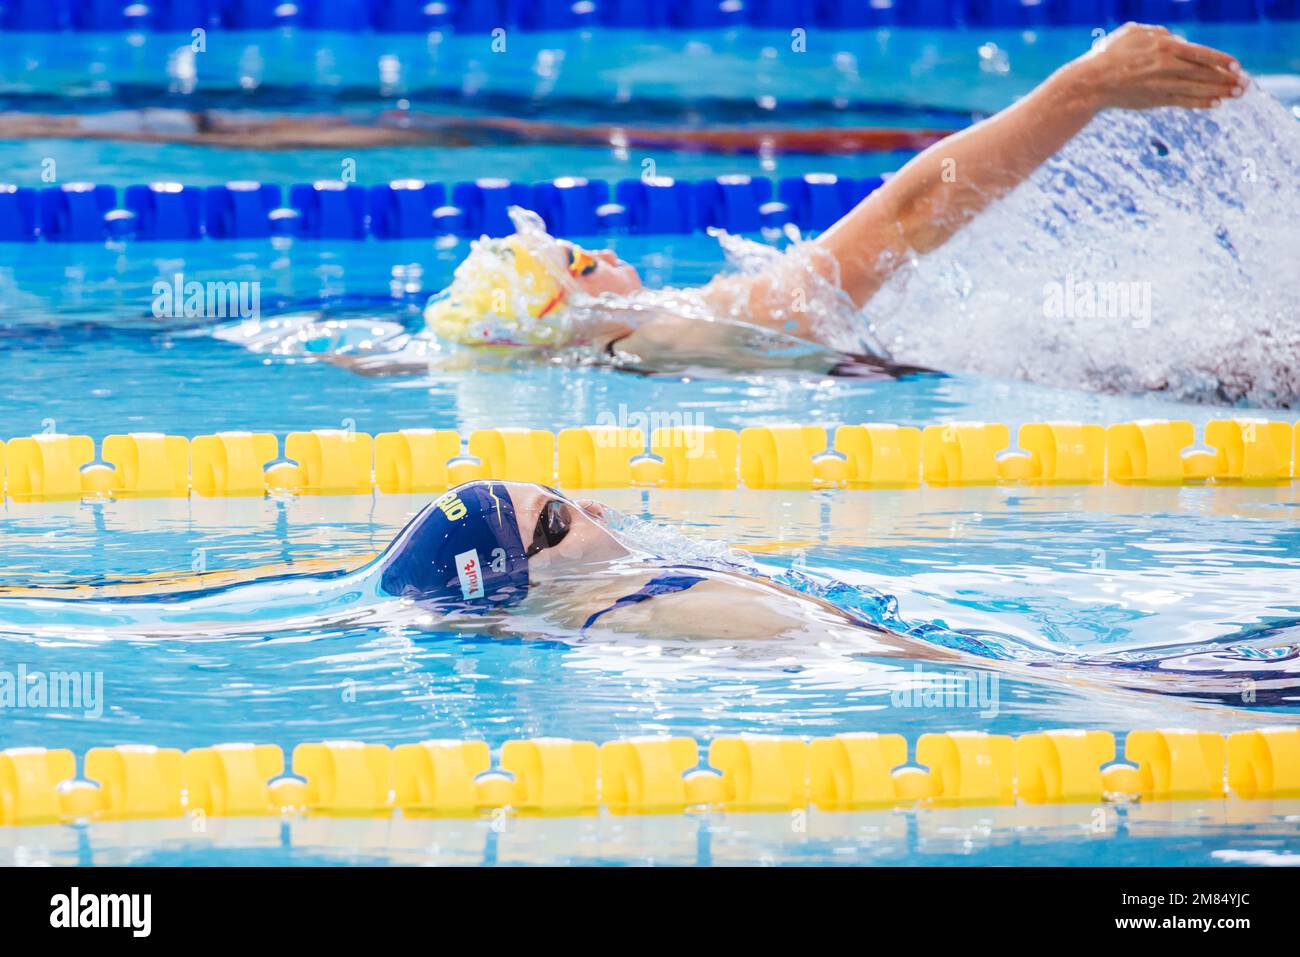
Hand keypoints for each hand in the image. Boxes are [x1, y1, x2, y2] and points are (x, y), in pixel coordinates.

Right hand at [1072, 22, 1242, 110]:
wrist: (1090, 83)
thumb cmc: (1109, 54)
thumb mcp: (1133, 32)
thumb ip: (1158, 33)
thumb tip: (1175, 39)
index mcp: (1164, 47)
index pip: (1201, 54)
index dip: (1221, 61)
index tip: (1237, 66)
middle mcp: (1167, 67)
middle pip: (1204, 73)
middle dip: (1227, 79)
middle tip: (1245, 84)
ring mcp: (1161, 85)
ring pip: (1197, 89)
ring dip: (1219, 92)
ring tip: (1236, 95)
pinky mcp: (1154, 100)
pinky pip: (1182, 101)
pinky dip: (1199, 103)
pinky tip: (1214, 104)